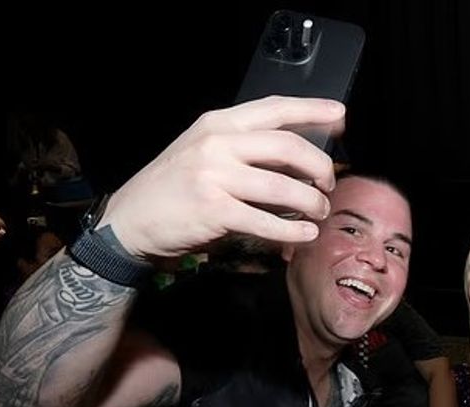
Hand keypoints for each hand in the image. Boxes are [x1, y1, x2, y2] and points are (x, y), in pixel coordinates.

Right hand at [100, 96, 344, 258]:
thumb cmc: (173, 188)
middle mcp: (217, 144)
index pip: (274, 108)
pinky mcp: (214, 211)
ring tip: (319, 212)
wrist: (129, 220)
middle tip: (329, 183)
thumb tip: (297, 157)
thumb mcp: (204, 152)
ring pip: (283, 187)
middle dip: (320, 166)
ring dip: (311, 202)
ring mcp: (214, 177)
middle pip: (288, 147)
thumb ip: (244, 149)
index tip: (340, 116)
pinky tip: (305, 235)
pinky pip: (267, 221)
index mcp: (218, 123)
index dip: (312, 110)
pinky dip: (292, 231)